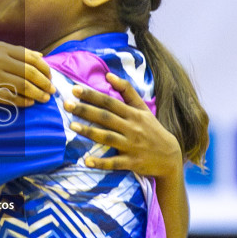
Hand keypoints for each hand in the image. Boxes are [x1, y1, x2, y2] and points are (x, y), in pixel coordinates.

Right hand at [0, 43, 51, 107]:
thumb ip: (17, 52)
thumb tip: (40, 57)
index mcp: (1, 49)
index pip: (31, 57)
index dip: (44, 68)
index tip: (50, 76)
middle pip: (29, 72)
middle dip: (44, 82)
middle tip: (51, 90)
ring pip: (23, 86)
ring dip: (37, 93)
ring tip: (44, 98)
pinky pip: (10, 98)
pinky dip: (23, 101)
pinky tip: (29, 103)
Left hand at [67, 72, 182, 177]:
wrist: (170, 156)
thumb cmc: (152, 129)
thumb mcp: (143, 109)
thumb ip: (127, 91)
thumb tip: (108, 75)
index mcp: (133, 114)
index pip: (109, 102)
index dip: (92, 95)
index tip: (75, 89)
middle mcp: (132, 128)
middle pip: (106, 117)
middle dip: (85, 110)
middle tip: (66, 104)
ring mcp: (132, 146)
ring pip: (108, 137)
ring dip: (89, 132)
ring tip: (72, 126)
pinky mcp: (132, 162)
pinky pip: (114, 162)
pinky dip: (101, 162)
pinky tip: (86, 161)